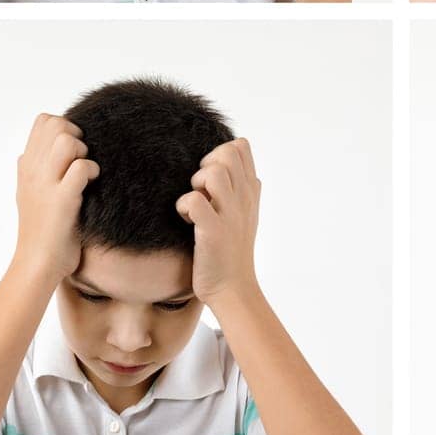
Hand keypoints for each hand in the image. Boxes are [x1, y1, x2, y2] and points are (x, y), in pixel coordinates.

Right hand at [13, 113, 97, 283]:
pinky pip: (82, 167)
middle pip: (56, 124)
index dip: (64, 127)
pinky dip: (93, 171)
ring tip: (85, 171)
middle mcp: (32, 172)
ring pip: (66, 140)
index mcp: (26, 167)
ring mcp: (45, 185)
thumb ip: (32, 171)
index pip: (43, 121)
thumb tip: (27, 152)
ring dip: (83, 151)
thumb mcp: (29, 194)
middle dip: (76, 135)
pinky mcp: (62, 200)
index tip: (72, 149)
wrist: (38, 264)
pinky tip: (92, 184)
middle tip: (81, 159)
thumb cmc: (42, 229)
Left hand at [176, 139, 261, 303]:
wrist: (233, 287)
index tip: (212, 177)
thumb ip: (241, 186)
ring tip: (195, 204)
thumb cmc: (232, 250)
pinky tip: (186, 220)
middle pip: (227, 153)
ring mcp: (230, 214)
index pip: (240, 146)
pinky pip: (194, 200)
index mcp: (251, 191)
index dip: (219, 153)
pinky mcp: (212, 231)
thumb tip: (232, 157)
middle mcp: (244, 198)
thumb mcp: (246, 212)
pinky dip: (184, 206)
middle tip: (201, 189)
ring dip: (196, 184)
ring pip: (213, 172)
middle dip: (207, 164)